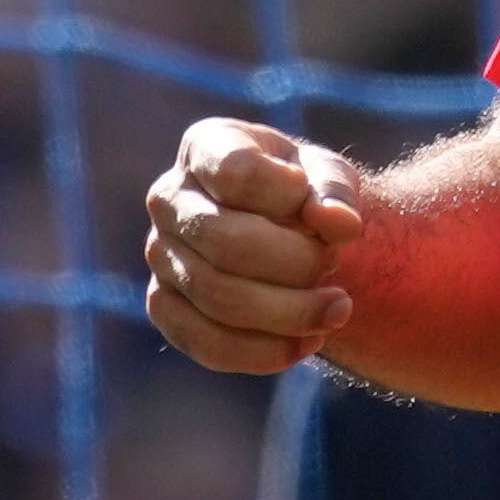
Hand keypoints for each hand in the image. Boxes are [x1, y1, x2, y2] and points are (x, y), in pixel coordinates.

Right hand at [144, 118, 365, 375]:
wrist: (291, 232)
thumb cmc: (307, 193)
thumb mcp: (330, 177)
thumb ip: (336, 193)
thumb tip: (340, 224)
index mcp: (207, 146)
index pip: (238, 172)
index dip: (292, 196)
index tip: (319, 204)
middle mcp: (169, 198)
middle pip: (228, 243)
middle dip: (299, 263)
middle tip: (336, 264)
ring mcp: (159, 254)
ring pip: (218, 298)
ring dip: (291, 312)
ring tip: (338, 308)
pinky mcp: (164, 305)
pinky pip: (205, 343)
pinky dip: (265, 352)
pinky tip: (307, 343)